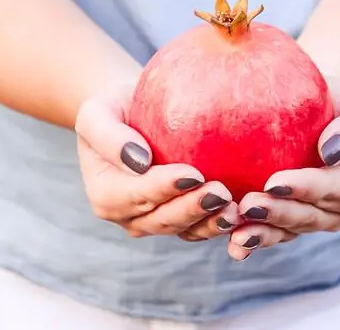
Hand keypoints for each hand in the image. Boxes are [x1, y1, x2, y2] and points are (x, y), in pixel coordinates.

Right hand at [75, 83, 243, 240]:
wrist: (132, 113)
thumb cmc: (114, 108)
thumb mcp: (97, 113)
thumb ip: (109, 136)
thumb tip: (139, 161)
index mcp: (106, 194)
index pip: (136, 194)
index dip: (164, 188)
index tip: (193, 174)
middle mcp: (128, 215)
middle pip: (162, 219)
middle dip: (192, 209)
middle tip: (221, 193)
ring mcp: (155, 221)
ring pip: (184, 230)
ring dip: (210, 223)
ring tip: (234, 209)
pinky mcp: (181, 219)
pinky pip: (201, 228)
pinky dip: (219, 224)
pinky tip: (242, 212)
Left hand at [227, 77, 339, 260]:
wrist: (322, 106)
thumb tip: (330, 152)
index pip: (333, 189)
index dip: (305, 189)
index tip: (274, 182)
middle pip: (308, 216)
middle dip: (278, 213)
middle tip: (248, 205)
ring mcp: (314, 219)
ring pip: (288, 231)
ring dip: (263, 233)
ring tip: (236, 232)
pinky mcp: (289, 221)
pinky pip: (272, 234)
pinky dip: (253, 241)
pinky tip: (234, 246)